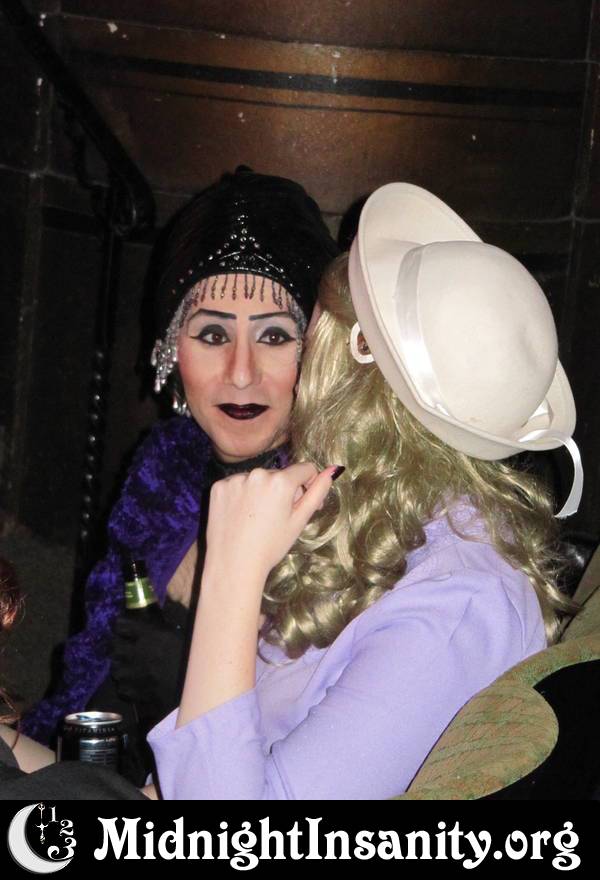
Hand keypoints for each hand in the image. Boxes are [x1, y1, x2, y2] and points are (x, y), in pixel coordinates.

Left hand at [110, 610, 187, 722]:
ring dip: (122, 668)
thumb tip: (155, 621)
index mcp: (151, 635)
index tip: (125, 628)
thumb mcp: (182, 635)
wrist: (202, 689)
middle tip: (127, 648)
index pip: (122, 625)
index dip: (123, 626)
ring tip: (130, 669)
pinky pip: (123, 689)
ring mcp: (136, 676)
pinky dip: (127, 687)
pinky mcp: (137, 695)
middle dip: (120, 647)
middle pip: (116, 647)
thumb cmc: (196, 658)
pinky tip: (135, 685)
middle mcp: (138, 653)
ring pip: (116, 670)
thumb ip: (164, 628)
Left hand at [205, 462, 338, 579]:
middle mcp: (257, 473)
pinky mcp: (218, 486)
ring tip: (257, 519)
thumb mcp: (299, 520)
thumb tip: (334, 469)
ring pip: (258, 479)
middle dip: (284, 491)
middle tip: (277, 518)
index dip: (308, 486)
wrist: (233, 564)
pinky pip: (237, 484)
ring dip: (261, 492)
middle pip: (280, 474)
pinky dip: (241, 496)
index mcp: (281, 481)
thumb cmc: (271, 546)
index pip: (305, 469)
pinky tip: (240, 516)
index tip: (302, 504)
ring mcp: (235, 479)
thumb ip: (317, 492)